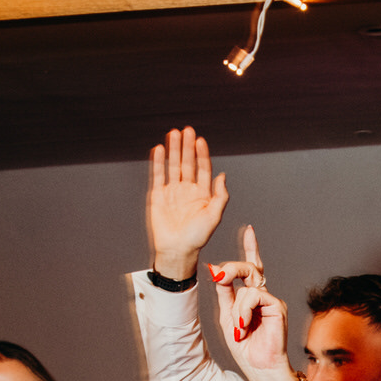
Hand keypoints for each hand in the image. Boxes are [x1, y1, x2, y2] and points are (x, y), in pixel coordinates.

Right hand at [148, 127, 230, 282]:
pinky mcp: (158, 196)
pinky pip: (158, 175)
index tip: (200, 140)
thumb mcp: (214, 216)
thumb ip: (220, 196)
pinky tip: (159, 149)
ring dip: (173, 150)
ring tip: (173, 133)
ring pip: (172, 165)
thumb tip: (222, 175)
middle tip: (187, 130)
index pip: (202, 168)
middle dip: (187, 147)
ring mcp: (172, 191)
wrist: (177, 251)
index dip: (201, 154)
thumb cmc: (197, 238)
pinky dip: (158, 162)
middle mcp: (187, 190)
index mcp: (202, 194)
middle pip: (187, 163)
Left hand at [211, 226, 294, 380]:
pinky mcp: (277, 307)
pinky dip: (244, 312)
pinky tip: (243, 327)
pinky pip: (255, 296)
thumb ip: (224, 292)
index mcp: (251, 297)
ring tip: (237, 329)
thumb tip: (215, 269)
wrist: (259, 367)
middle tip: (219, 275)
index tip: (249, 230)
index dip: (251, 248)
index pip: (252, 268)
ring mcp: (272, 300)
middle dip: (233, 268)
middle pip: (250, 269)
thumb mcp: (227, 315)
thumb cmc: (245, 346)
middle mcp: (263, 295)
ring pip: (248, 285)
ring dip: (237, 308)